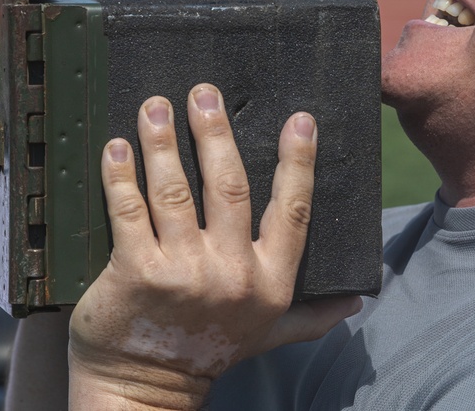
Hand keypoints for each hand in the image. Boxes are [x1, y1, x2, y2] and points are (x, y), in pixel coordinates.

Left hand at [68, 84, 360, 409]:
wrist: (146, 387)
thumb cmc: (210, 351)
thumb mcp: (270, 335)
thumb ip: (313, 316)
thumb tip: (357, 302)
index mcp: (270, 280)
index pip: (293, 211)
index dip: (299, 163)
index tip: (301, 121)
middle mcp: (230, 273)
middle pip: (228, 187)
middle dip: (216, 134)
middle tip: (206, 94)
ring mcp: (181, 272)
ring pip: (175, 191)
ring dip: (163, 142)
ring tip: (156, 106)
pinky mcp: (135, 272)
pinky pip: (128, 211)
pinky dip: (120, 174)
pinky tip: (117, 147)